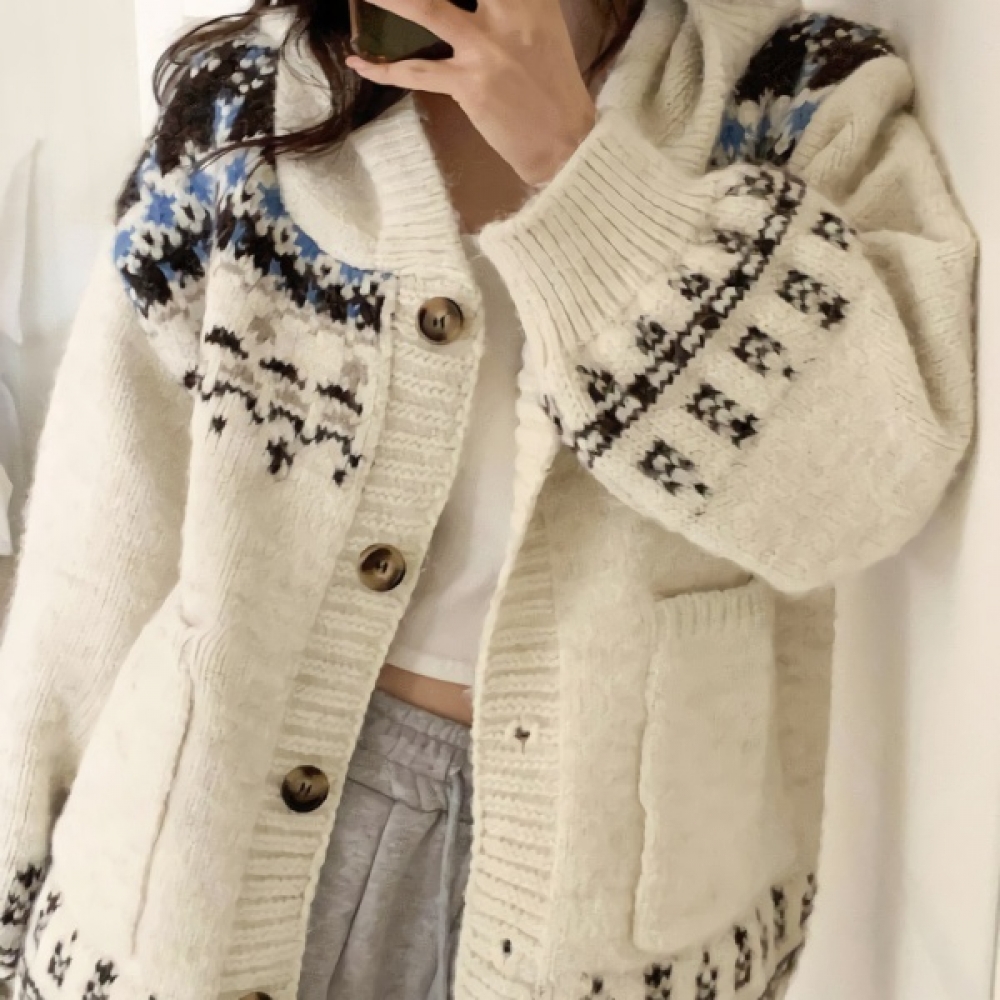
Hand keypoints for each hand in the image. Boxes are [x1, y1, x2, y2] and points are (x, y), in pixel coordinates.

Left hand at [344, 0, 598, 186]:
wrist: (566, 145)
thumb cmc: (554, 88)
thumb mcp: (544, 29)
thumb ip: (514, 4)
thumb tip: (478, 1)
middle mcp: (509, 13)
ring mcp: (485, 49)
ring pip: (424, 8)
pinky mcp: (467, 84)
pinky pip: (414, 72)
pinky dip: (382, 69)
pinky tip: (358, 63)